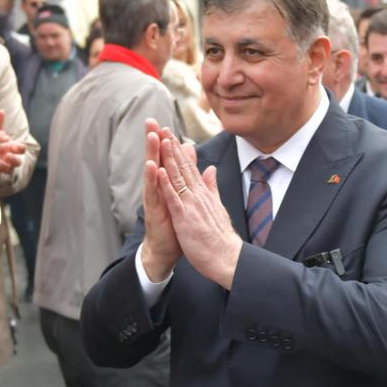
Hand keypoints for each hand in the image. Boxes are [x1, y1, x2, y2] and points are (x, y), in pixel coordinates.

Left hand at [0, 129, 26, 180]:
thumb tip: (0, 110)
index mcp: (12, 149)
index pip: (21, 149)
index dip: (19, 148)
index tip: (14, 145)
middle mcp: (10, 160)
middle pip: (17, 162)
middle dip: (13, 158)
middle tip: (7, 154)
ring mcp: (3, 168)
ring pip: (7, 170)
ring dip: (3, 165)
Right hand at [139, 121, 182, 280]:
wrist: (166, 250)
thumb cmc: (173, 222)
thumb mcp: (182, 194)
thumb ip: (186, 171)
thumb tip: (189, 150)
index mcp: (166, 183)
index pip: (165, 158)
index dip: (164, 141)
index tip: (163, 122)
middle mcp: (157, 187)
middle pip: (155, 159)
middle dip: (153, 140)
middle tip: (150, 121)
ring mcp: (154, 197)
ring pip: (152, 172)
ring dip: (151, 153)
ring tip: (151, 136)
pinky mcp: (153, 209)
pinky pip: (152, 191)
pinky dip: (152, 178)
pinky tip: (152, 166)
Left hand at [157, 135, 241, 288]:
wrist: (227, 257)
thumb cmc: (220, 237)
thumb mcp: (216, 206)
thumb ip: (212, 187)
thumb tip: (211, 169)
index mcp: (204, 194)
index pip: (191, 168)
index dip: (181, 151)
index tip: (172, 135)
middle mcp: (198, 196)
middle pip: (184, 167)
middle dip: (173, 147)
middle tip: (164, 128)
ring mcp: (192, 205)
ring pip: (178, 178)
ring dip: (169, 158)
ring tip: (162, 140)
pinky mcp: (185, 218)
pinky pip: (174, 198)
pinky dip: (166, 184)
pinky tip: (160, 170)